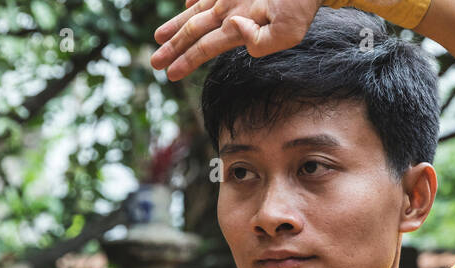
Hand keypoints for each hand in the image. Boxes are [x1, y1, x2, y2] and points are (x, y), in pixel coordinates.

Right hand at [151, 0, 322, 80]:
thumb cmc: (300, 8)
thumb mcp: (288, 33)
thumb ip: (261, 42)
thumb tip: (236, 32)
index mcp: (237, 25)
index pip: (205, 47)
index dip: (186, 61)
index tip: (169, 74)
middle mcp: (227, 8)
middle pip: (193, 30)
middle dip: (173, 48)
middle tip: (154, 62)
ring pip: (195, 11)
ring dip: (176, 25)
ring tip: (159, 37)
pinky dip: (195, 0)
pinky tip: (187, 5)